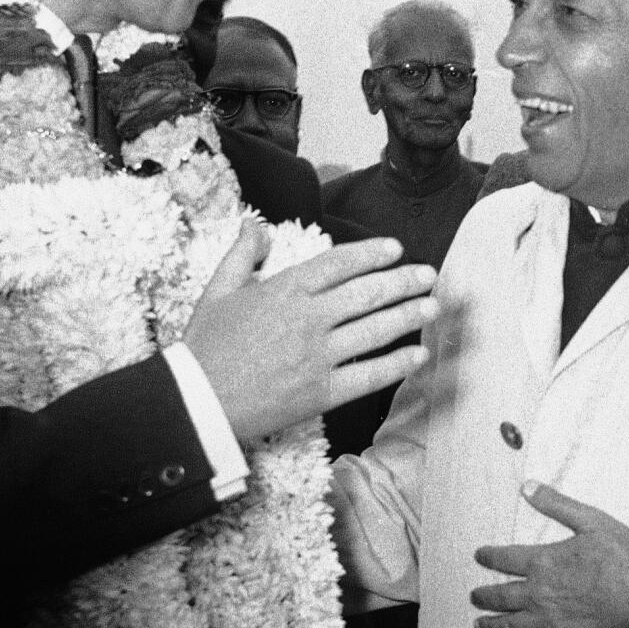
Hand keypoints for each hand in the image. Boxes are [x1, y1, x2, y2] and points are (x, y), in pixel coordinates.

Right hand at [182, 222, 436, 440]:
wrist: (196, 402)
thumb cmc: (204, 347)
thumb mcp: (216, 290)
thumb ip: (240, 254)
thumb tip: (253, 225)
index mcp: (283, 290)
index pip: (338, 263)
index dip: (371, 253)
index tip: (395, 248)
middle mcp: (307, 319)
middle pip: (367, 294)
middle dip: (403, 281)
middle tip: (428, 275)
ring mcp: (317, 357)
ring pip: (374, 331)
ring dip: (408, 316)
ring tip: (432, 306)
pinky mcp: (321, 392)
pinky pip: (368, 375)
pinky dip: (396, 365)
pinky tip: (417, 355)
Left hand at [470, 482, 628, 627]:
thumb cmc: (623, 554)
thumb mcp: (590, 520)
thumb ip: (556, 504)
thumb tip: (526, 486)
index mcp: (544, 562)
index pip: (505, 559)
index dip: (488, 557)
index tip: (479, 556)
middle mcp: (541, 593)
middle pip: (502, 596)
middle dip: (484, 596)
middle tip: (474, 596)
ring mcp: (552, 620)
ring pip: (512, 626)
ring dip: (492, 626)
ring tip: (478, 625)